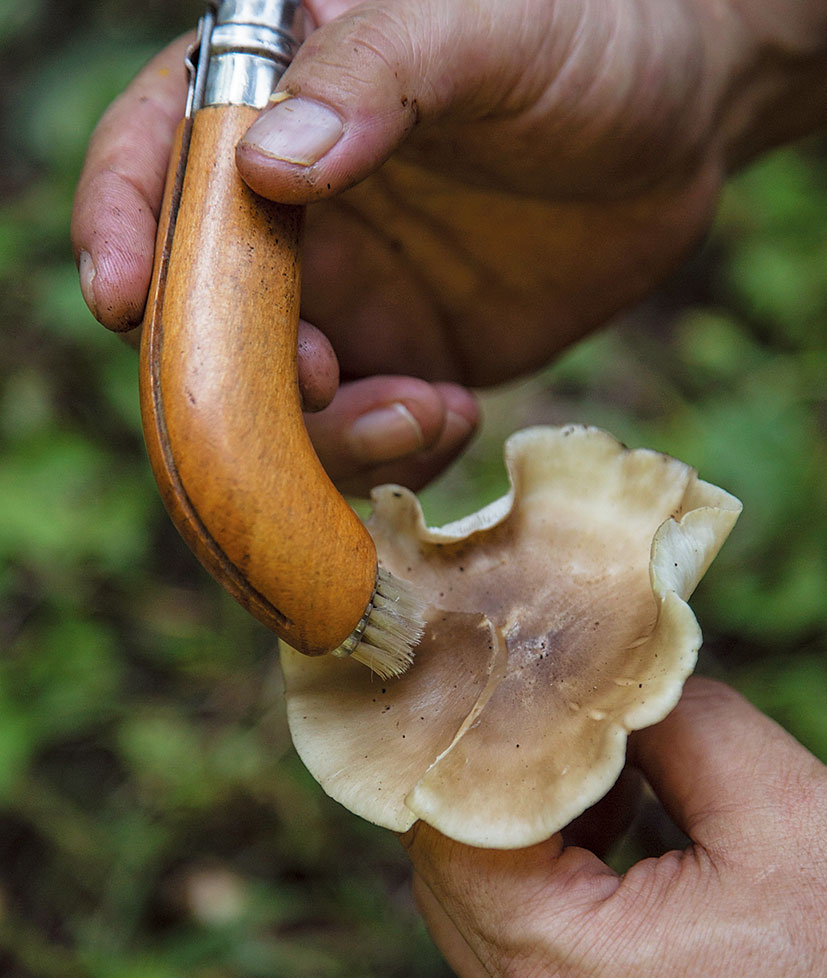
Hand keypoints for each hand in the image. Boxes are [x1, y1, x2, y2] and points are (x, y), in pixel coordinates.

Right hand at [72, 1, 826, 491]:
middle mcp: (288, 212)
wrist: (684, 127)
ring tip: (423, 410)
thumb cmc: (588, 36)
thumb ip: (377, 74)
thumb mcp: (485, 27)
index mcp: (276, 102)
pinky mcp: (399, 361)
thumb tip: (267, 164)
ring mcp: (342, 297)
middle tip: (328, 376)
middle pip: (200, 311)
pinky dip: (390, 453)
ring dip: (324, 435)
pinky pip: (360, 438)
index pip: (155, 160)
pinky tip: (454, 415)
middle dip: (237, 371)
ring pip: (274, 399)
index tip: (123, 296)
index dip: (120, 226)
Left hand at [404, 679, 826, 977]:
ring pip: (507, 951)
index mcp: (565, 974)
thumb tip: (619, 695)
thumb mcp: (785, 819)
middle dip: (502, 806)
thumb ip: (684, 729)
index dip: (478, 755)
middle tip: (572, 747)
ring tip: (619, 809)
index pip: (449, 836)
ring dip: (538, 869)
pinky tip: (643, 891)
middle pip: (461, 895)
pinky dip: (574, 934)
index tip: (525, 703)